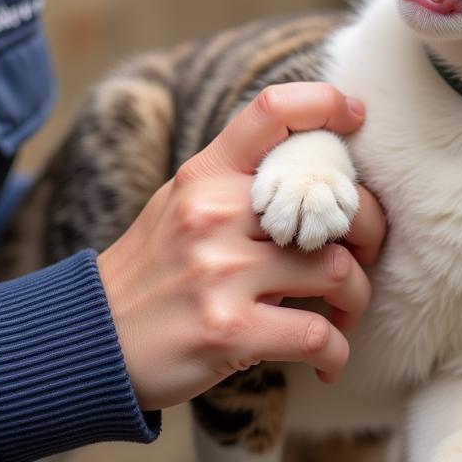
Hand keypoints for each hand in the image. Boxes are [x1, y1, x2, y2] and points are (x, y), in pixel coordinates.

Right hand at [96, 83, 385, 410]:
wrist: (92, 342)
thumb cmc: (152, 269)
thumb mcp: (180, 204)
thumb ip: (238, 183)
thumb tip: (312, 169)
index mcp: (205, 174)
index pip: (271, 111)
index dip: (324, 103)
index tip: (355, 115)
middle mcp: (214, 213)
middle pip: (331, 201)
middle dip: (369, 231)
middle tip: (366, 253)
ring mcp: (221, 271)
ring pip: (338, 270)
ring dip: (357, 297)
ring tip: (345, 313)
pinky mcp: (229, 331)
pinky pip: (317, 335)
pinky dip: (336, 350)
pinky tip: (328, 358)